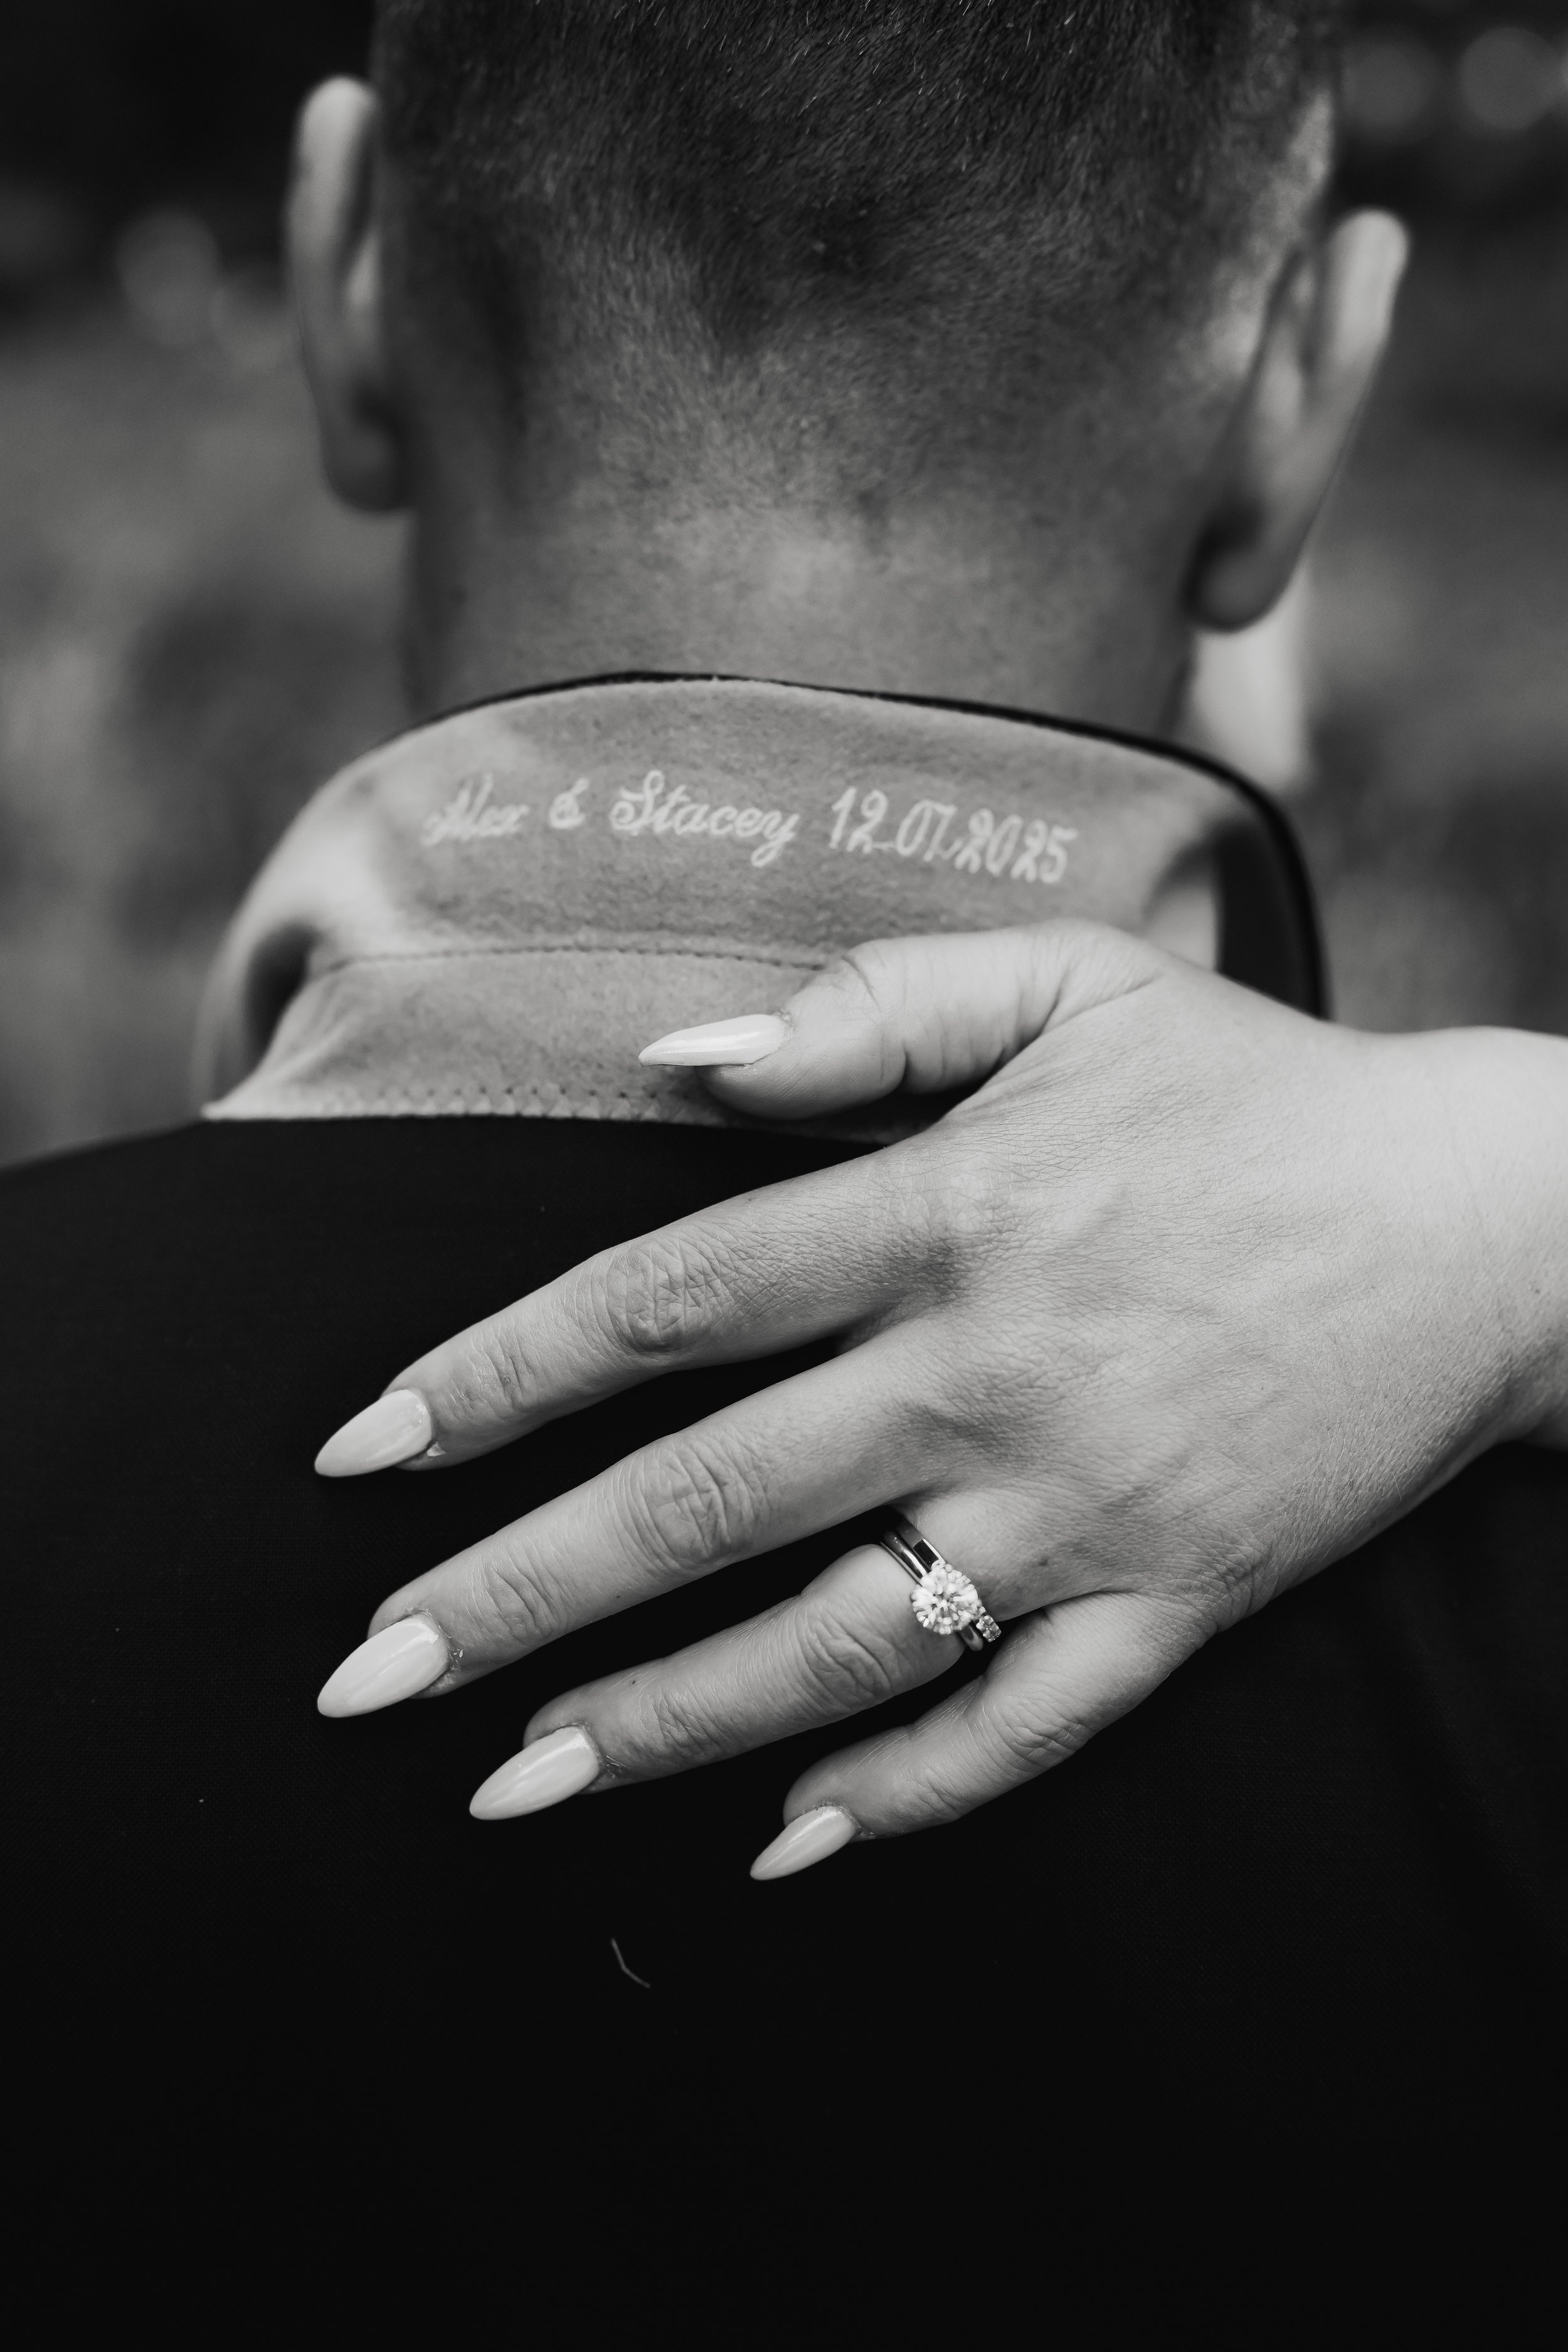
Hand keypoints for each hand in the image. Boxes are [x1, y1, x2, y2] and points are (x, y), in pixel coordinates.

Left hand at [313, 923, 1567, 1875]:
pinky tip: (778, 1843)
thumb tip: (676, 1062)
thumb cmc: (1254, 1092)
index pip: (666, 1301)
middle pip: (708, 1498)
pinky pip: (1025, 1732)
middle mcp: (991, 1374)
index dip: (496, 1375)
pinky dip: (903, 1795)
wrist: (1484, 1223)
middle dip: (517, 1593)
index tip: (361, 1450)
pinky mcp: (1177, 1603)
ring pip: (837, 1641)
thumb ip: (871, 1002)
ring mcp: (1083, 1507)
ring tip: (515, 1781)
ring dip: (664, 1721)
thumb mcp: (1071, 981)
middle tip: (365, 1676)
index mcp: (947, 1212)